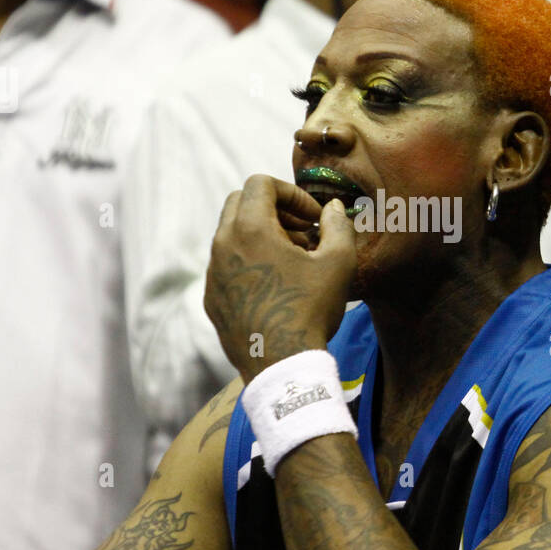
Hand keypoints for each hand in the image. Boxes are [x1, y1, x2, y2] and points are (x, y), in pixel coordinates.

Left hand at [205, 175, 355, 383]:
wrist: (281, 366)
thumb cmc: (311, 310)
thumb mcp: (338, 263)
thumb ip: (338, 225)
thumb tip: (333, 209)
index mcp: (249, 228)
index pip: (261, 184)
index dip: (292, 193)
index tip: (313, 218)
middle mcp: (222, 245)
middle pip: (240, 203)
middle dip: (273, 209)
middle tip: (302, 233)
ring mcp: (212, 274)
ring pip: (231, 236)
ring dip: (261, 237)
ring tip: (293, 262)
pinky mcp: (212, 299)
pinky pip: (227, 267)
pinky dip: (249, 264)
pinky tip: (276, 288)